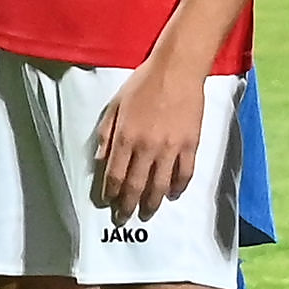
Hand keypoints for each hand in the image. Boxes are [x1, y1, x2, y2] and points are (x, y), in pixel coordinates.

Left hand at [90, 61, 208, 224]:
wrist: (177, 70)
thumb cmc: (143, 83)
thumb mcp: (115, 105)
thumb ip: (106, 134)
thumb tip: (99, 160)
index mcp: (125, 137)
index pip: (115, 175)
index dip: (111, 194)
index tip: (110, 203)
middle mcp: (147, 147)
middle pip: (136, 186)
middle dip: (128, 206)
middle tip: (124, 218)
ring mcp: (171, 148)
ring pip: (160, 186)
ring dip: (152, 204)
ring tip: (147, 213)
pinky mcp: (190, 145)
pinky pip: (185, 174)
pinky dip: (178, 188)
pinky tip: (173, 194)